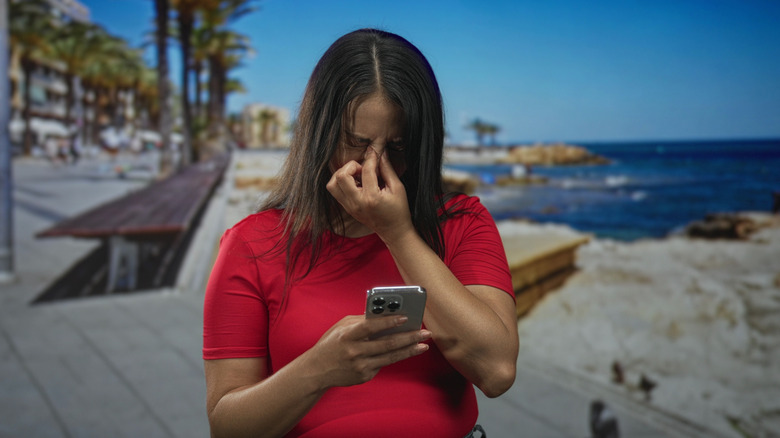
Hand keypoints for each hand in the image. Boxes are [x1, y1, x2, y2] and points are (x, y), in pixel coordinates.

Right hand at [303, 314, 430, 388]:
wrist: (317, 370)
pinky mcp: (364, 376)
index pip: (370, 327)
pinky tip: (403, 351)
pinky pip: (382, 364)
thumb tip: (386, 315)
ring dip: (409, 350)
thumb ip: (362, 320)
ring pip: (390, 357)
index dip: (388, 322)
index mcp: (347, 336)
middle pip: (386, 344)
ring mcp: (360, 366)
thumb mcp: (342, 327)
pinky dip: (393, 357)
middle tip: (425, 333)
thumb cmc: (331, 343)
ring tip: (424, 345)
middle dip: (409, 337)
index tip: (405, 317)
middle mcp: (354, 352)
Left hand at [326, 148, 413, 242]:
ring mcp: (349, 207)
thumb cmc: (399, 210)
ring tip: (357, 176)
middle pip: (341, 176)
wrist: (393, 231)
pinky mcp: (347, 208)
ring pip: (332, 184)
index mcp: (372, 198)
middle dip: (351, 166)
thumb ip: (387, 169)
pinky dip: (343, 183)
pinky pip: (335, 191)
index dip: (371, 157)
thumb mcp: (398, 188)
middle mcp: (357, 203)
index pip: (365, 170)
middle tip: (363, 169)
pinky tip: (356, 183)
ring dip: (343, 174)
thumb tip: (380, 153)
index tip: (374, 152)